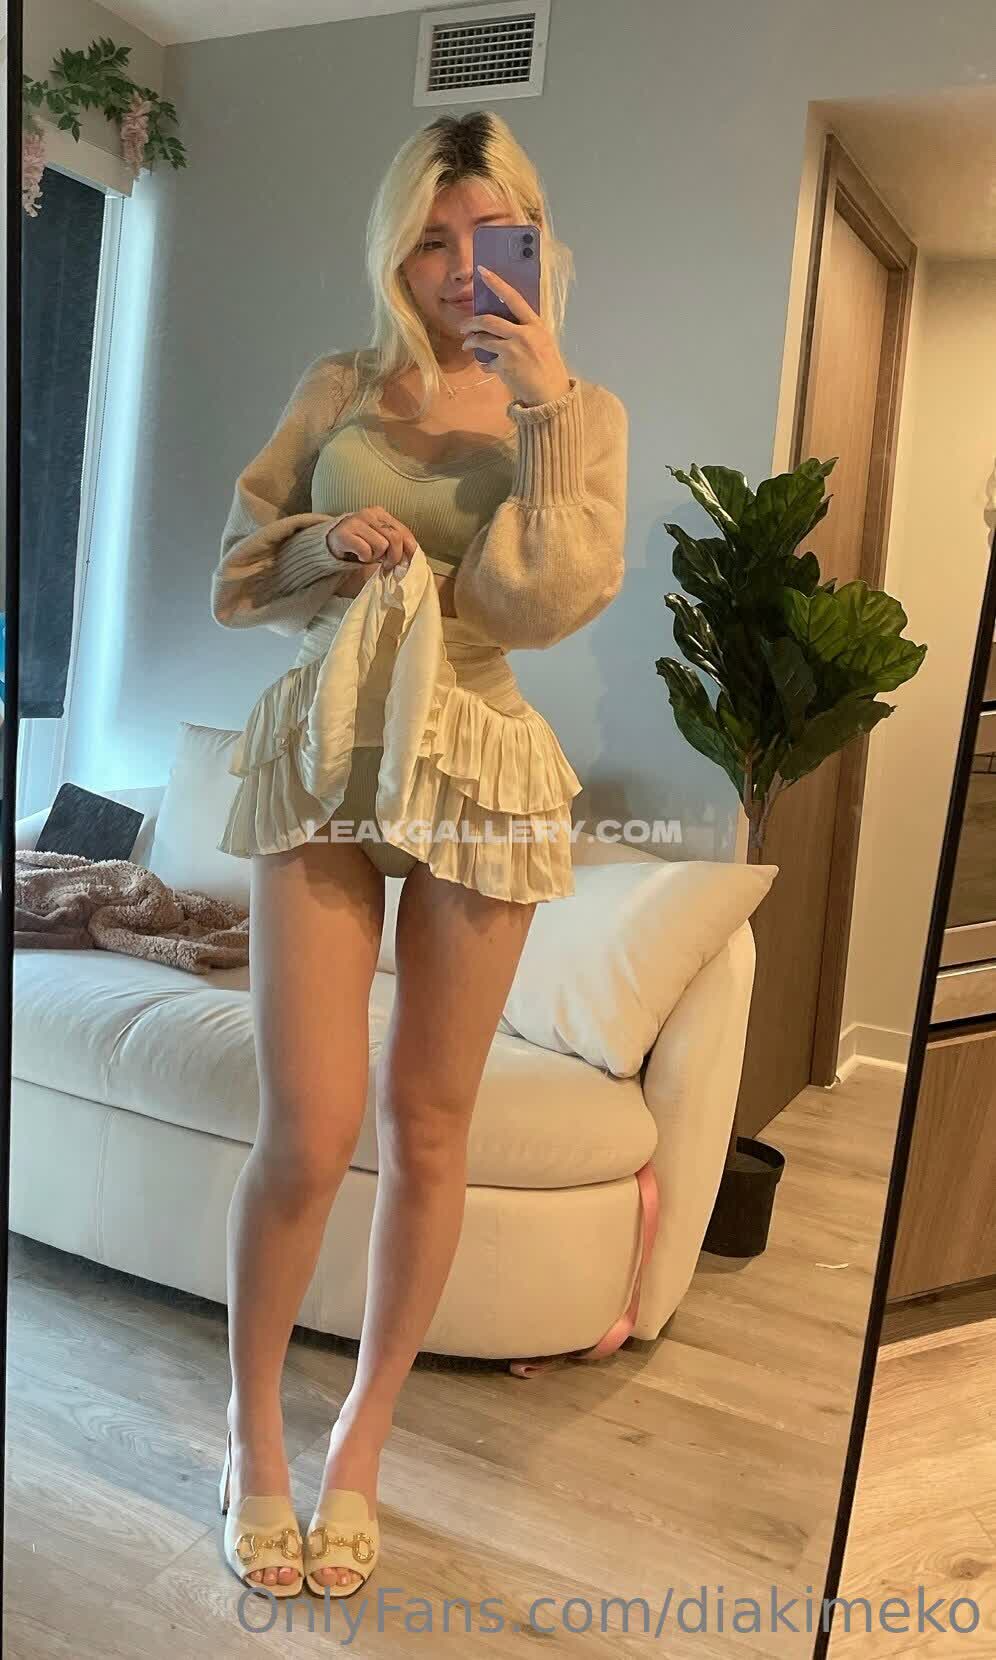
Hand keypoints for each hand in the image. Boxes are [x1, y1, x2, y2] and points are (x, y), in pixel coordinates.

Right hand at [326, 507, 415, 570]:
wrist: (331, 540)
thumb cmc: (359, 541)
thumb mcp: (379, 538)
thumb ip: (394, 542)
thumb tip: (411, 557)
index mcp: (381, 513)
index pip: (403, 531)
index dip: (410, 548)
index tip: (409, 562)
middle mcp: (369, 514)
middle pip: (395, 538)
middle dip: (395, 556)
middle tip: (388, 565)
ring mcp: (356, 522)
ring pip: (381, 545)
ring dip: (376, 556)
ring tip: (368, 555)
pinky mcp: (345, 533)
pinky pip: (365, 550)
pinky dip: (364, 557)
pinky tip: (359, 556)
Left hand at [457, 265, 572, 408]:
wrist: (551, 395)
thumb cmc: (548, 368)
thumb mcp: (543, 342)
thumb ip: (526, 330)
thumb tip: (506, 322)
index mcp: (535, 324)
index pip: (513, 298)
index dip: (496, 283)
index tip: (482, 271)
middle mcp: (523, 334)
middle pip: (488, 320)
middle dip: (471, 322)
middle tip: (463, 326)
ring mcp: (512, 350)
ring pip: (482, 339)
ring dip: (470, 342)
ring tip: (467, 345)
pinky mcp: (504, 366)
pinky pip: (486, 362)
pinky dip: (484, 364)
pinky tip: (487, 367)